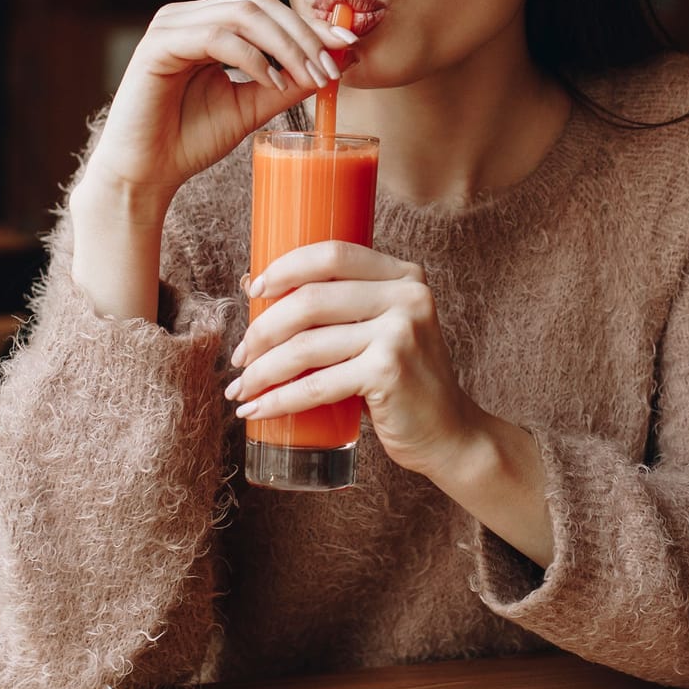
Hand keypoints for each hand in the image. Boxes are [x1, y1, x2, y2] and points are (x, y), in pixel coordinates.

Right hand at [79, 0, 355, 203]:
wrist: (147, 173)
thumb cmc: (191, 139)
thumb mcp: (252, 107)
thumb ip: (286, 83)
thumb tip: (335, 63)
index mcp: (208, 24)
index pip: (267, 9)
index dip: (310, 24)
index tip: (348, 45)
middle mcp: (188, 16)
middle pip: (259, 3)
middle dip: (303, 33)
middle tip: (332, 66)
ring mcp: (170, 26)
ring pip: (242, 15)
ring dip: (285, 45)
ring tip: (309, 77)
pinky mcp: (157, 46)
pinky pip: (214, 37)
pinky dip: (250, 57)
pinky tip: (270, 81)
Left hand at [225, 241, 486, 478]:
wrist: (449, 434)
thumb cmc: (403, 381)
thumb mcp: (381, 330)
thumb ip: (338, 307)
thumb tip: (253, 284)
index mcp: (404, 276)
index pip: (333, 254)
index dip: (286, 267)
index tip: (253, 291)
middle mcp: (407, 296)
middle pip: (312, 300)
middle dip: (262, 330)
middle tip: (239, 355)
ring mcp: (401, 333)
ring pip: (307, 345)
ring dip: (262, 370)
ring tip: (241, 388)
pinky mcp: (389, 371)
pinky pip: (318, 384)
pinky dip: (280, 400)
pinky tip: (257, 409)